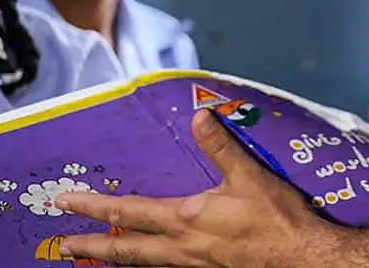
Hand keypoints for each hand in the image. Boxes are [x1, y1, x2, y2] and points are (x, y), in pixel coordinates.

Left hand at [55, 109, 339, 266]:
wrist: (304, 261)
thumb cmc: (277, 221)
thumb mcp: (250, 176)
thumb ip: (222, 146)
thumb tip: (200, 116)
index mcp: (185, 220)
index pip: (126, 213)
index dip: (93, 207)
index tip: (65, 202)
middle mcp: (181, 249)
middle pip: (124, 250)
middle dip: (91, 246)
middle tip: (63, 246)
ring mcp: (193, 266)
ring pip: (143, 266)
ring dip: (116, 260)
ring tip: (95, 258)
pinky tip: (150, 264)